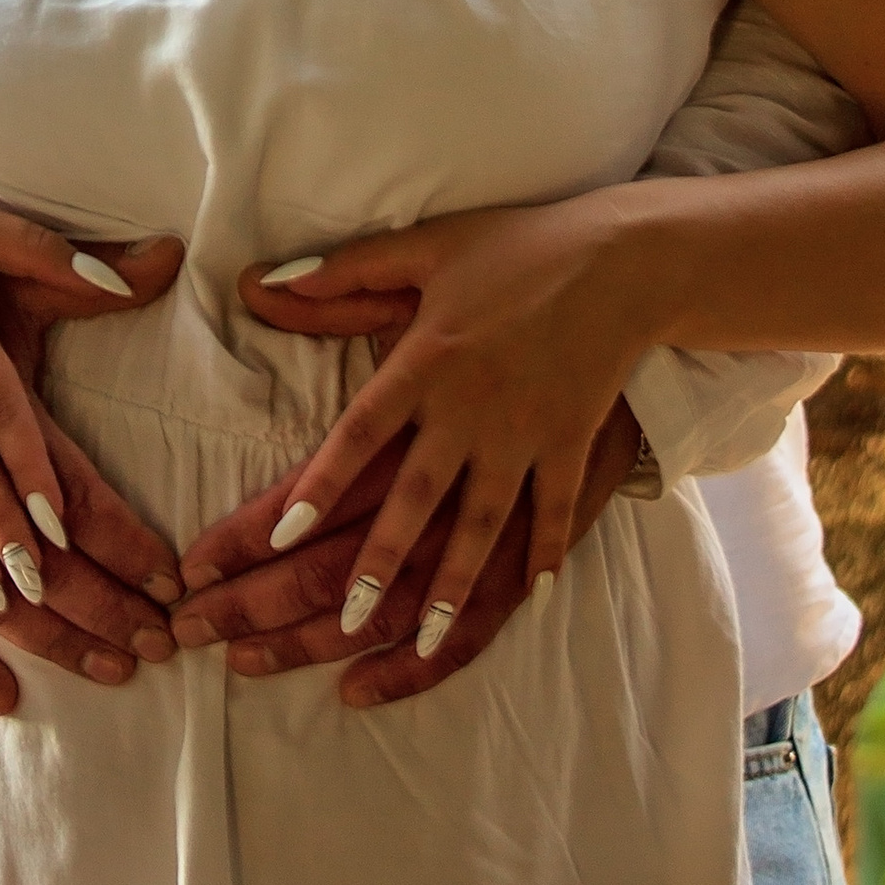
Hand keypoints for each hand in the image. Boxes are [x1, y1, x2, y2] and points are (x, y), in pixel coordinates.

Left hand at [224, 196, 649, 662]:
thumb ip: (344, 274)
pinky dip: (543, 553)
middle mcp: (470, 405)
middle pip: (415, 496)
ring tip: (425, 638)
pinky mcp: (572, 443)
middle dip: (380, 562)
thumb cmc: (514, 247)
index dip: (320, 484)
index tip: (282, 535)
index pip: (360, 430)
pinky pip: (555, 510)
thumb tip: (264, 282)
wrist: (619, 258)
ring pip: (482, 522)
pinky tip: (529, 596)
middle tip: (344, 619)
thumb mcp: (424, 248)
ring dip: (453, 583)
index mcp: (426, 358)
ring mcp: (525, 431)